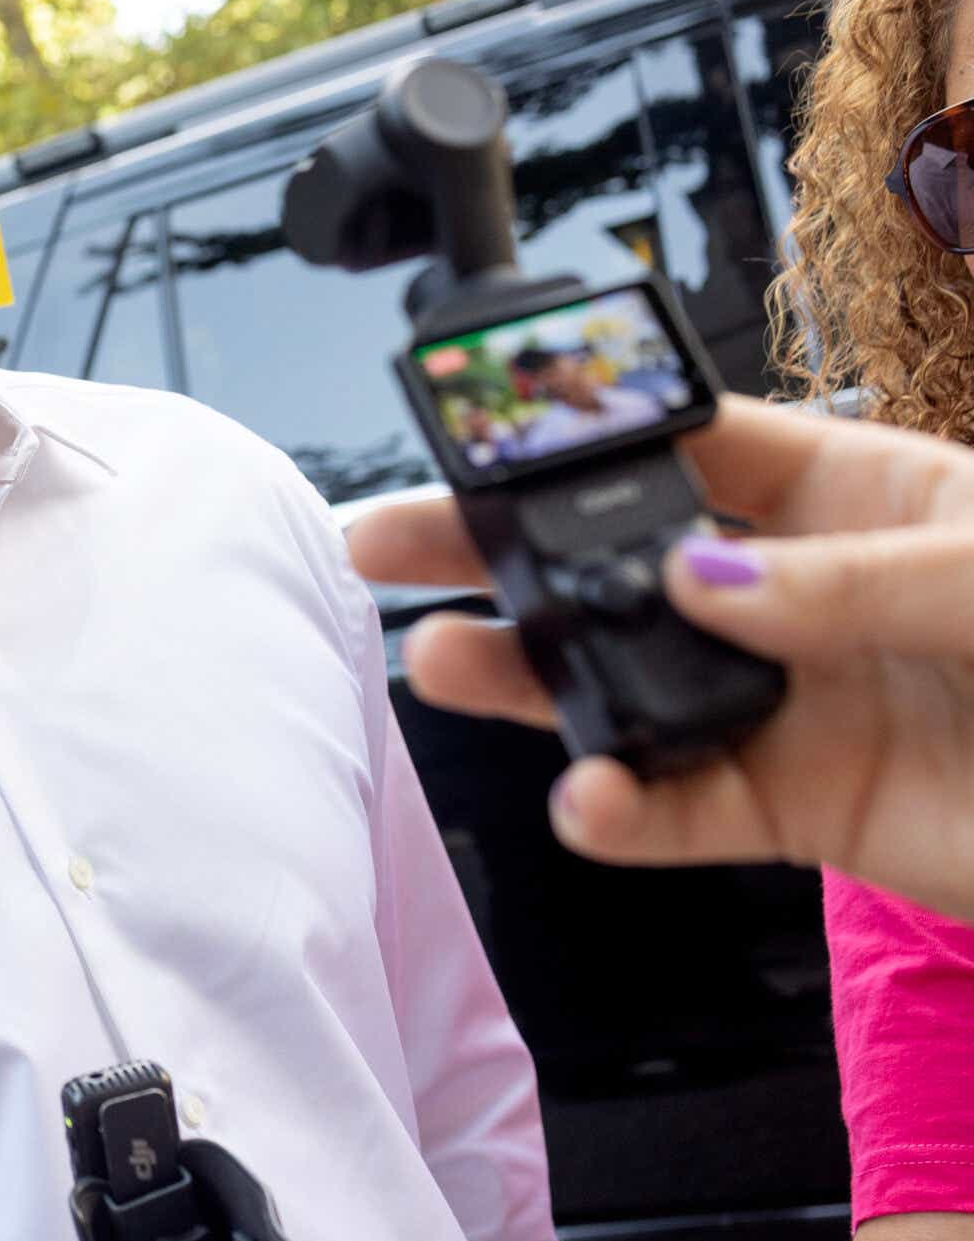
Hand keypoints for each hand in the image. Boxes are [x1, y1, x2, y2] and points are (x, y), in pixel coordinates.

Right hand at [347, 396, 973, 920]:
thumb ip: (844, 580)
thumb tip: (694, 584)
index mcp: (852, 492)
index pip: (687, 444)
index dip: (584, 432)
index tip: (483, 430)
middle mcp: (798, 592)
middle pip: (616, 561)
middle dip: (498, 549)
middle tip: (387, 545)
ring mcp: (790, 701)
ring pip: (625, 682)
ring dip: (531, 679)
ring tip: (446, 667)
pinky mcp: (799, 809)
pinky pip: (686, 807)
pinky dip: (629, 811)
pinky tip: (596, 799)